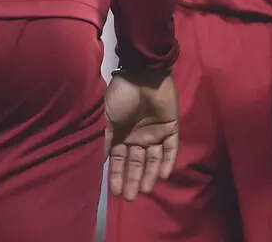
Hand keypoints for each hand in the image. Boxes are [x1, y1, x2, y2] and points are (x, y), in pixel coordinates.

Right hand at [103, 69, 178, 201]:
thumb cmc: (121, 94)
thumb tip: (99, 160)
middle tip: (130, 198)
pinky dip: (168, 161)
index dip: (117, 175)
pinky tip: (164, 175)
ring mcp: (155, 133)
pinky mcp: (171, 128)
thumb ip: (105, 138)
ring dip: (150, 174)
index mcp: (121, 134)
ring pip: (154, 159)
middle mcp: (138, 137)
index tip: (115, 192)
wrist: (142, 73)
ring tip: (146, 190)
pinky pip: (171, 148)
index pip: (119, 160)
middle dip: (133, 180)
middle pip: (137, 163)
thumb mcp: (106, 117)